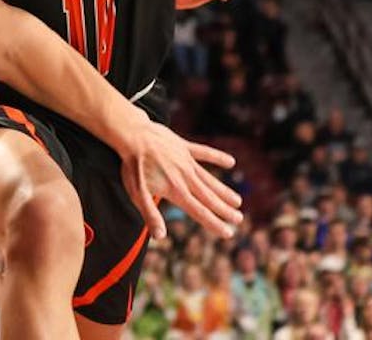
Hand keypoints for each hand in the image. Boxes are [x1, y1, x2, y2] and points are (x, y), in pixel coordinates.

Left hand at [118, 121, 241, 239]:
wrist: (132, 134)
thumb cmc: (133, 166)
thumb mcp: (137, 193)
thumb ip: (150, 215)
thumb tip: (160, 237)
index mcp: (175, 191)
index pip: (199, 212)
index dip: (214, 223)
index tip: (229, 233)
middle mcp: (185, 177)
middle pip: (209, 197)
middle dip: (224, 209)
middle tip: (239, 219)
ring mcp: (187, 161)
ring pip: (209, 179)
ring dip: (224, 190)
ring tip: (237, 201)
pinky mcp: (184, 147)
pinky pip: (204, 152)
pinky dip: (217, 156)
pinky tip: (230, 161)